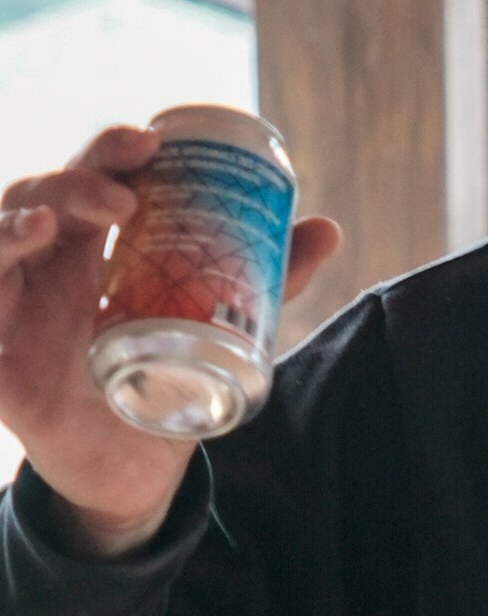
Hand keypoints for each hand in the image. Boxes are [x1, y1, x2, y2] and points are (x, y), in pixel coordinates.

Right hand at [0, 124, 341, 557]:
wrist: (133, 475)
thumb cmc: (163, 387)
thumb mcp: (218, 331)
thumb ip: (266, 282)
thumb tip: (327, 228)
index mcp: (90, 252)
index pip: (87, 181)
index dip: (106, 152)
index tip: (149, 141)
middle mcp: (44, 272)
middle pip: (38, 200)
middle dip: (72, 182)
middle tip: (122, 196)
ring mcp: (13, 313)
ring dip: (11, 227)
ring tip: (46, 224)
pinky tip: (0, 285)